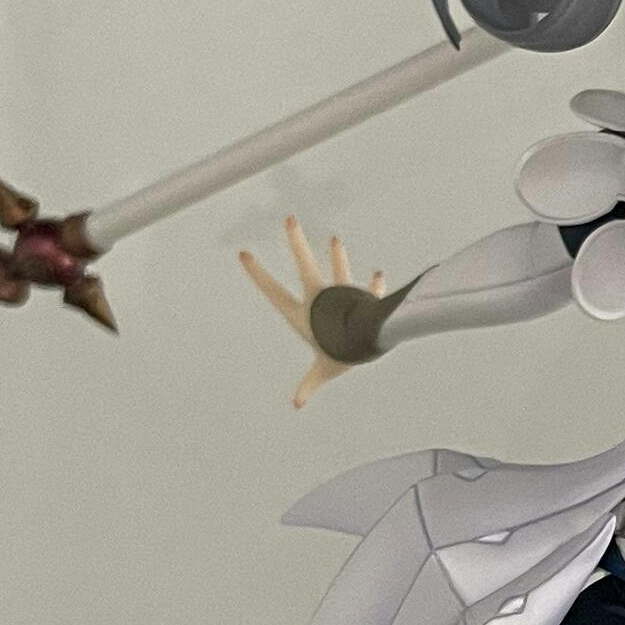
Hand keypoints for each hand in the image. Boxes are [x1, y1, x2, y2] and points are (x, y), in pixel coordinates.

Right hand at [240, 217, 393, 407]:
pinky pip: (371, 289)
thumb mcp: (323, 372)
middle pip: (305, 265)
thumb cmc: (341, 355)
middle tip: (291, 219)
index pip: (274, 292)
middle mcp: (321, 298)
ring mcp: (343, 294)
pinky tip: (379, 275)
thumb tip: (297, 405)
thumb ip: (310, 386)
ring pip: (338, 269)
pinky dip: (376, 284)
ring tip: (336, 239)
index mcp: (304, 314)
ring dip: (338, 256)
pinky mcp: (364, 296)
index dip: (259, 274)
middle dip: (296, 242)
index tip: (244, 254)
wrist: (367, 340)